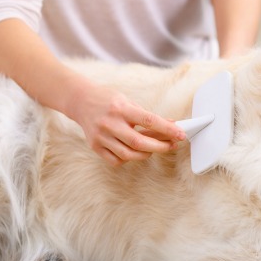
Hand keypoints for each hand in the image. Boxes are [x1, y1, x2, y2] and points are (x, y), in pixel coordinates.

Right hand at [68, 82, 185, 165]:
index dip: (167, 129)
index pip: (148, 121)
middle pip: (139, 142)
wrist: (80, 101)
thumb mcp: (128, 101)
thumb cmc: (107, 100)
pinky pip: (116, 160)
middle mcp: (110, 123)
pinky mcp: (95, 146)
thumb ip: (147, 115)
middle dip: (160, 146)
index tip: (180, 134)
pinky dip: (129, 158)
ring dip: (146, 153)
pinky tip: (134, 151)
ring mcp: (101, 137)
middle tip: (171, 145)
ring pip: (129, 155)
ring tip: (154, 148)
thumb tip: (170, 124)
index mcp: (121, 109)